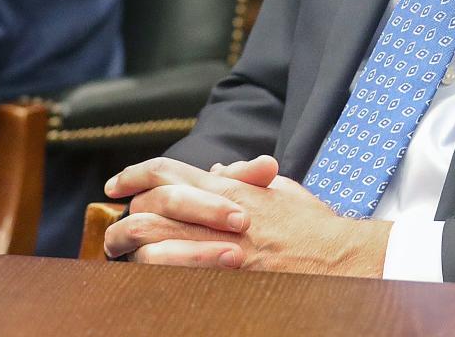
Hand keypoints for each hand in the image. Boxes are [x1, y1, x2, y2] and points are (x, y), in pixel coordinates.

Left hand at [103, 156, 390, 276]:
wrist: (340, 261)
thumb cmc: (314, 227)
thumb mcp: (279, 189)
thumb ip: (245, 178)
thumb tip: (218, 171)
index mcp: (227, 190)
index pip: (166, 171)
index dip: (133, 175)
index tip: (114, 185)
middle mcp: (216, 216)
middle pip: (149, 208)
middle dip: (127, 217)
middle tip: (118, 227)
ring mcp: (216, 252)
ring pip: (152, 246)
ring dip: (132, 251)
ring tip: (122, 256)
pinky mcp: (220, 283)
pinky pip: (170, 280)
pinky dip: (151, 278)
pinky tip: (142, 282)